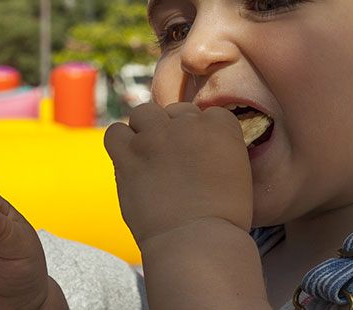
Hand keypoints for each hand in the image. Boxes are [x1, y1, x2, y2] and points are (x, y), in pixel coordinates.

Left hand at [103, 102, 253, 248]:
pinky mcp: (128, 155)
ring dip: (145, 129)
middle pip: (175, 111)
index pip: (208, 114)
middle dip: (174, 130)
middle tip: (173, 159)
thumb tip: (198, 148)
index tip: (199, 154)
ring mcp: (154, 137)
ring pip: (143, 113)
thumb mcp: (237, 173)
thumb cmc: (223, 218)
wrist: (196, 241)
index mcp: (221, 126)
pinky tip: (128, 159)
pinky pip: (115, 133)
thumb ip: (218, 150)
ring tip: (148, 153)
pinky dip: (120, 143)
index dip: (202, 133)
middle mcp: (187, 124)